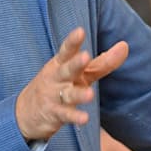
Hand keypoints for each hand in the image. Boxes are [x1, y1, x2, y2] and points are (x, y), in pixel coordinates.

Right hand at [15, 27, 128, 141]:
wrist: (26, 112)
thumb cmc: (59, 85)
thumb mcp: (80, 73)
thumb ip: (102, 62)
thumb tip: (125, 46)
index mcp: (61, 64)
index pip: (67, 51)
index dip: (73, 41)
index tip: (80, 31)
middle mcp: (57, 78)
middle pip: (67, 69)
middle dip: (75, 63)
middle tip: (84, 56)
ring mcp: (54, 96)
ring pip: (68, 94)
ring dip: (78, 94)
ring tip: (90, 94)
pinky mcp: (54, 114)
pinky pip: (66, 115)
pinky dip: (75, 117)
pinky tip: (85, 119)